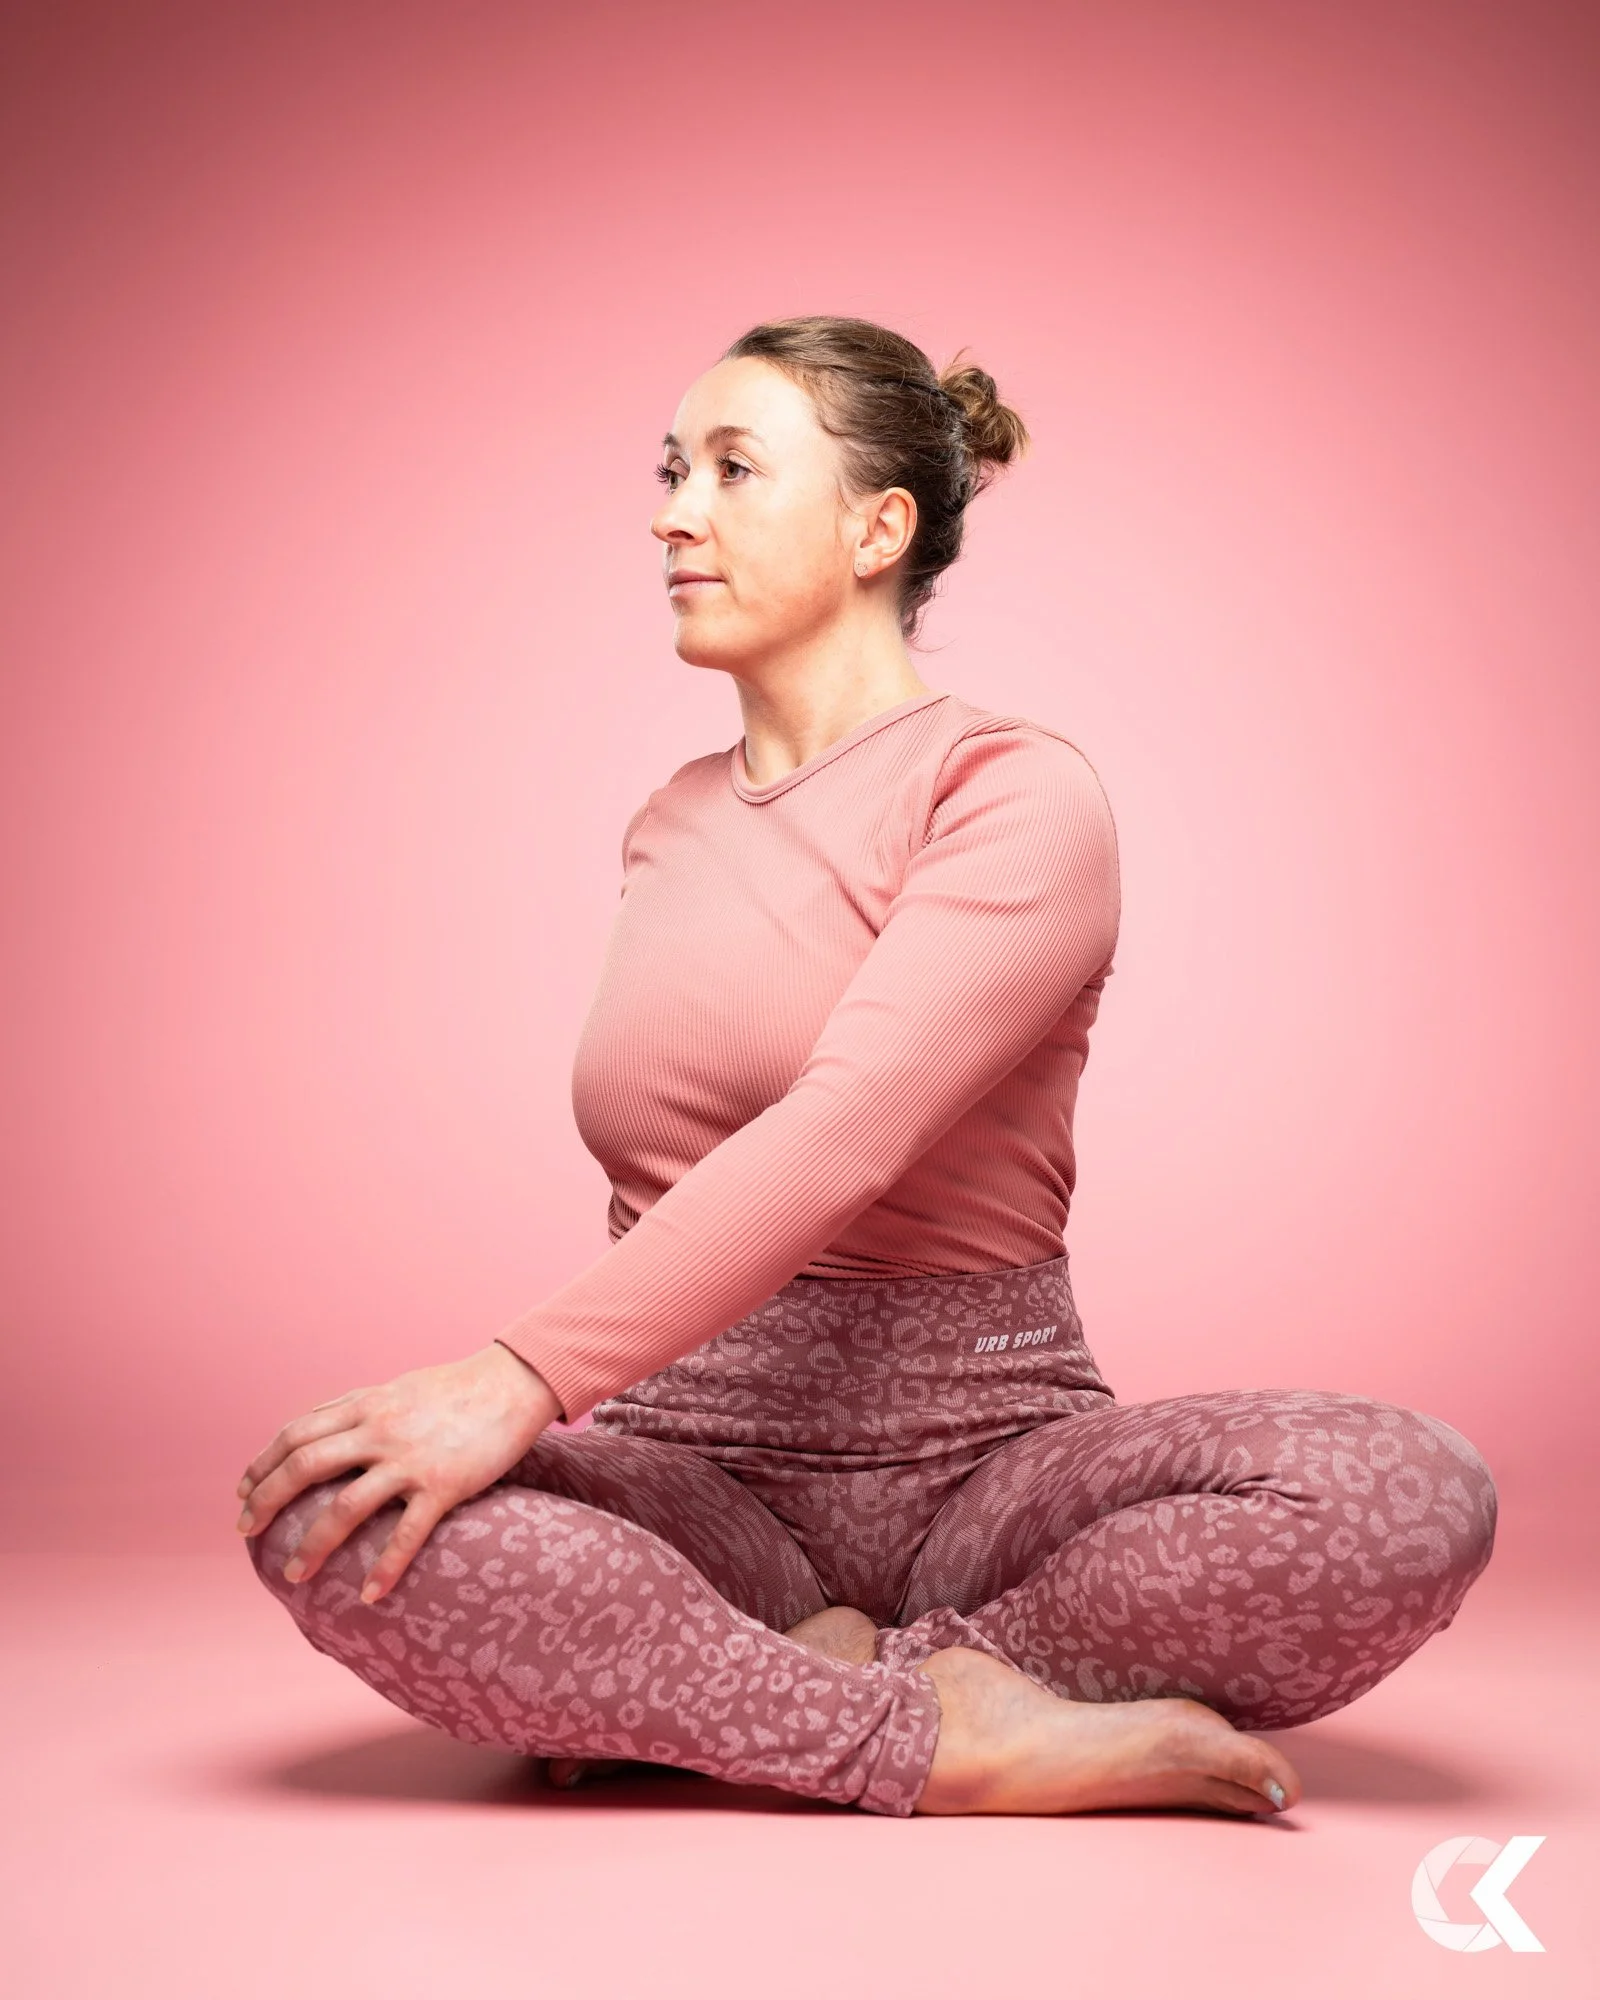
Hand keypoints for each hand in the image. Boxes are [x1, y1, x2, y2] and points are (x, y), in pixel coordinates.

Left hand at [234, 1341, 562, 1602]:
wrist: (513, 1384)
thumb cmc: (456, 1388)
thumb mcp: (396, 1387)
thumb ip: (357, 1407)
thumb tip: (315, 1424)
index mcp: (366, 1407)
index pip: (295, 1434)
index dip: (262, 1464)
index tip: (242, 1492)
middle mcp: (379, 1431)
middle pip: (305, 1467)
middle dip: (266, 1502)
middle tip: (246, 1533)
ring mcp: (410, 1460)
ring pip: (345, 1507)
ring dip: (313, 1545)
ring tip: (293, 1575)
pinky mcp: (443, 1485)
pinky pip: (407, 1533)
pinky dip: (385, 1567)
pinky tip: (369, 1594)